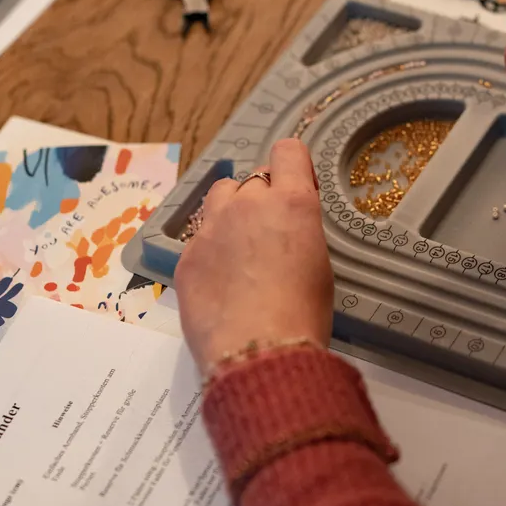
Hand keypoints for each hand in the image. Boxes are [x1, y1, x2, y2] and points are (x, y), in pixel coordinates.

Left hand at [174, 139, 333, 376]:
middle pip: (254, 178)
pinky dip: (211, 250)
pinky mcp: (187, 256)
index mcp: (291, 201)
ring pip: (220, 196)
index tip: (298, 189)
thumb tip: (284, 231)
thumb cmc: (304, 313)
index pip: (288, 151)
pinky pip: (200, 237)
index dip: (294, 167)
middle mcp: (249, 203)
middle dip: (264, 197)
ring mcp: (211, 228)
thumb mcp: (318, 263)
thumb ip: (299, 232)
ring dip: (232, 210)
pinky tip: (221, 283)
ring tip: (240, 248)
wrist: (258, 353)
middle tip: (271, 234)